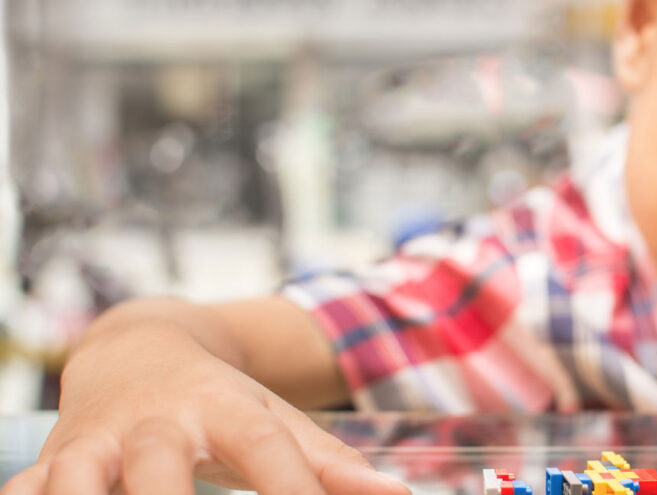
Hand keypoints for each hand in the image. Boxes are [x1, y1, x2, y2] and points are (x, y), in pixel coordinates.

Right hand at [0, 327, 409, 494]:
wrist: (140, 348)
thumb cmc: (221, 400)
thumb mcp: (276, 420)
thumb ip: (331, 465)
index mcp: (224, 409)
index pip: (263, 451)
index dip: (291, 490)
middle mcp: (157, 423)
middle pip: (159, 466)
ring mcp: (97, 441)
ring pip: (76, 481)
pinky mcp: (54, 457)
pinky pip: (27, 490)